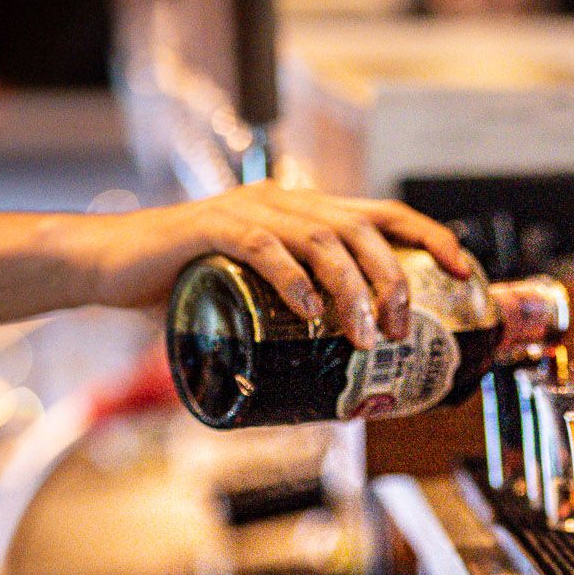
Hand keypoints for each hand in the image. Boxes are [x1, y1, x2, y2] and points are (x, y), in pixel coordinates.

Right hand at [90, 185, 473, 346]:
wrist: (109, 264)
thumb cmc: (182, 282)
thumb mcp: (253, 297)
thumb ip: (293, 318)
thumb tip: (341, 372)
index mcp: (303, 212)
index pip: (384, 213)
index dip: (430, 236)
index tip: (464, 270)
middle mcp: (284, 202)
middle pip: (362, 228)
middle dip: (393, 280)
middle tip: (402, 329)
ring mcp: (247, 211)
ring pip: (322, 238)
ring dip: (352, 288)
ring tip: (365, 335)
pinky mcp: (210, 228)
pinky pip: (263, 246)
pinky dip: (292, 279)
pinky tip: (308, 311)